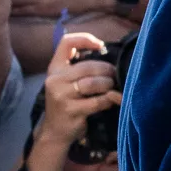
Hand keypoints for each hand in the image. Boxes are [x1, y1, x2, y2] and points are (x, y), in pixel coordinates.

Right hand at [35, 31, 117, 158]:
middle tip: (115, 74)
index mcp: (55, 69)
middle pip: (87, 65)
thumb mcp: (66, 82)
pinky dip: (109, 100)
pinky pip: (97, 101)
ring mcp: (61, 96)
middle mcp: (55, 80)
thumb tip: (108, 55)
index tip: (100, 45)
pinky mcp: (71, 110)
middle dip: (106, 69)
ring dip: (108, 85)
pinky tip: (112, 100)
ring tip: (112, 87)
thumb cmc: (67, 102)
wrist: (55, 131)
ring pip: (93, 83)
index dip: (85, 39)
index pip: (66, 43)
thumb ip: (80, 68)